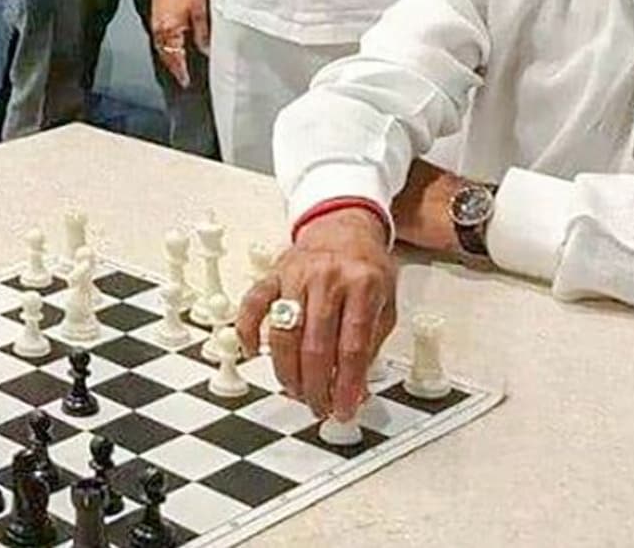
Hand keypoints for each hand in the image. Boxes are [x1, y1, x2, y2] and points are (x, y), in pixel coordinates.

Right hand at [150, 0, 209, 87]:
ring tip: (178, 67)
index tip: (186, 81)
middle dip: (173, 68)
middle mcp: (159, 30)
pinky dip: (165, 46)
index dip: (181, 71)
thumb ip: (202, 34)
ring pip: (161, 48)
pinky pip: (158, 38)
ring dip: (169, 58)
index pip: (175, 58)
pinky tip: (172, 47)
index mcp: (170, 30)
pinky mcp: (155, 15)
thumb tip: (205, 50)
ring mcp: (155, 23)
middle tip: (182, 78)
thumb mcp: (200, 11)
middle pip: (165, 56)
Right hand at [238, 209, 396, 420]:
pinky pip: (252, 305)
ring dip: (287, 372)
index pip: (352, 347)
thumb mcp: (385, 303)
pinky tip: (254, 353)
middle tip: (319, 408)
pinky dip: (248, 331)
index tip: (345, 409)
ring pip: (284, 333)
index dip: (347, 385)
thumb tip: (357, 392)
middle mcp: (328, 278)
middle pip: (316, 346)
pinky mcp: (272, 274)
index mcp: (363, 285)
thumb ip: (372, 345)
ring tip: (297, 392)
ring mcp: (296, 275)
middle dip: (316, 387)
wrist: (343, 226)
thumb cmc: (366, 267)